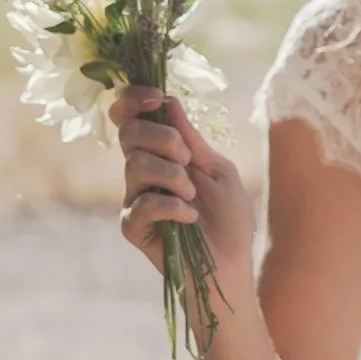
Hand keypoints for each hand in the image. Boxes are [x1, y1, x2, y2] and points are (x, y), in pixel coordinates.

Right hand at [113, 87, 255, 290]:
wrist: (231, 263)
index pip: (130, 117)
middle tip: (188, 160)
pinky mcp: (132, 227)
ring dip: (173, 176)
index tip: (156, 96)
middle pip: (129, 134)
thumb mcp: (218, 169)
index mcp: (160, 153)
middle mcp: (141, 172)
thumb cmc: (229, 217)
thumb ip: (191, 139)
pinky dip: (171, 206)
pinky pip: (142, 204)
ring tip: (193, 196)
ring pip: (135, 165)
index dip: (134, 99)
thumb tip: (169, 102)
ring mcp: (134, 198)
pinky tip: (189, 217)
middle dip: (164, 138)